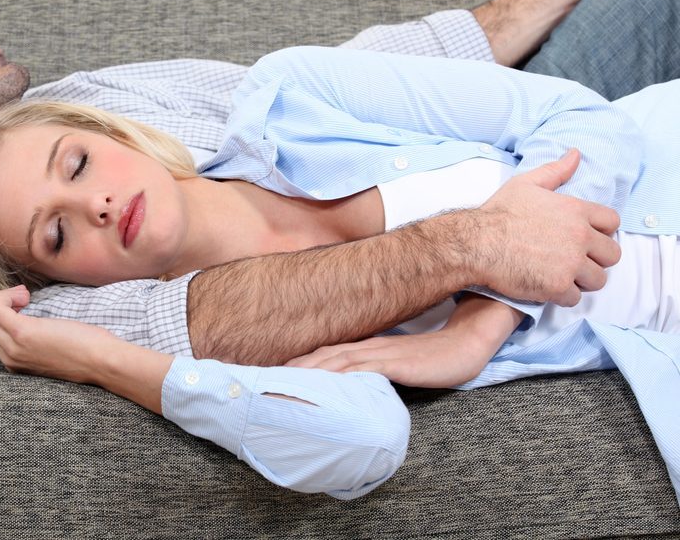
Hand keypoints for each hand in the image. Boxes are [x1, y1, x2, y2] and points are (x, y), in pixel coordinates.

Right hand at [0, 285, 120, 383]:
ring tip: (25, 297)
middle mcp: (9, 358)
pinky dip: (7, 295)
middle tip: (23, 299)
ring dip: (2, 297)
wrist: (103, 362)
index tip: (23, 306)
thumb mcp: (54, 349)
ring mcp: (14, 346)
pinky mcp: (22, 332)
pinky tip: (27, 296)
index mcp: (15, 363)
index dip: (1, 314)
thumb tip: (33, 322)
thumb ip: (37, 341)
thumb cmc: (88, 352)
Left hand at [286, 331, 488, 387]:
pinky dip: (338, 378)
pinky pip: (360, 370)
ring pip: (333, 362)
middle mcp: (366, 347)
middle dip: (290, 370)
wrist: (468, 340)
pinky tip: (323, 387)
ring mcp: (379, 354)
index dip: (296, 365)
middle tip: (261, 382)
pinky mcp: (394, 363)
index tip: (271, 376)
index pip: (323, 355)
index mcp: (364, 348)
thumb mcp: (400, 365)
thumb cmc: (436, 356)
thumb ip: (377, 372)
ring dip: (306, 373)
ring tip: (279, 385)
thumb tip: (357, 390)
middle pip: (320, 357)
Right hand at [476, 149, 620, 305]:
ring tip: (563, 276)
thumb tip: (575, 155)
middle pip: (612, 255)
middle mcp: (580, 237)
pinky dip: (563, 296)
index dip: (602, 232)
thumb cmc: (498, 214)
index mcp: (576, 211)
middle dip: (597, 259)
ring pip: (598, 279)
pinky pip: (575, 298)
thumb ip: (555, 171)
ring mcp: (571, 263)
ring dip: (582, 280)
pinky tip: (547, 288)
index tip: (586, 238)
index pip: (613, 223)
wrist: (476, 244)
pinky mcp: (559, 286)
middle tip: (576, 261)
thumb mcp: (525, 184)